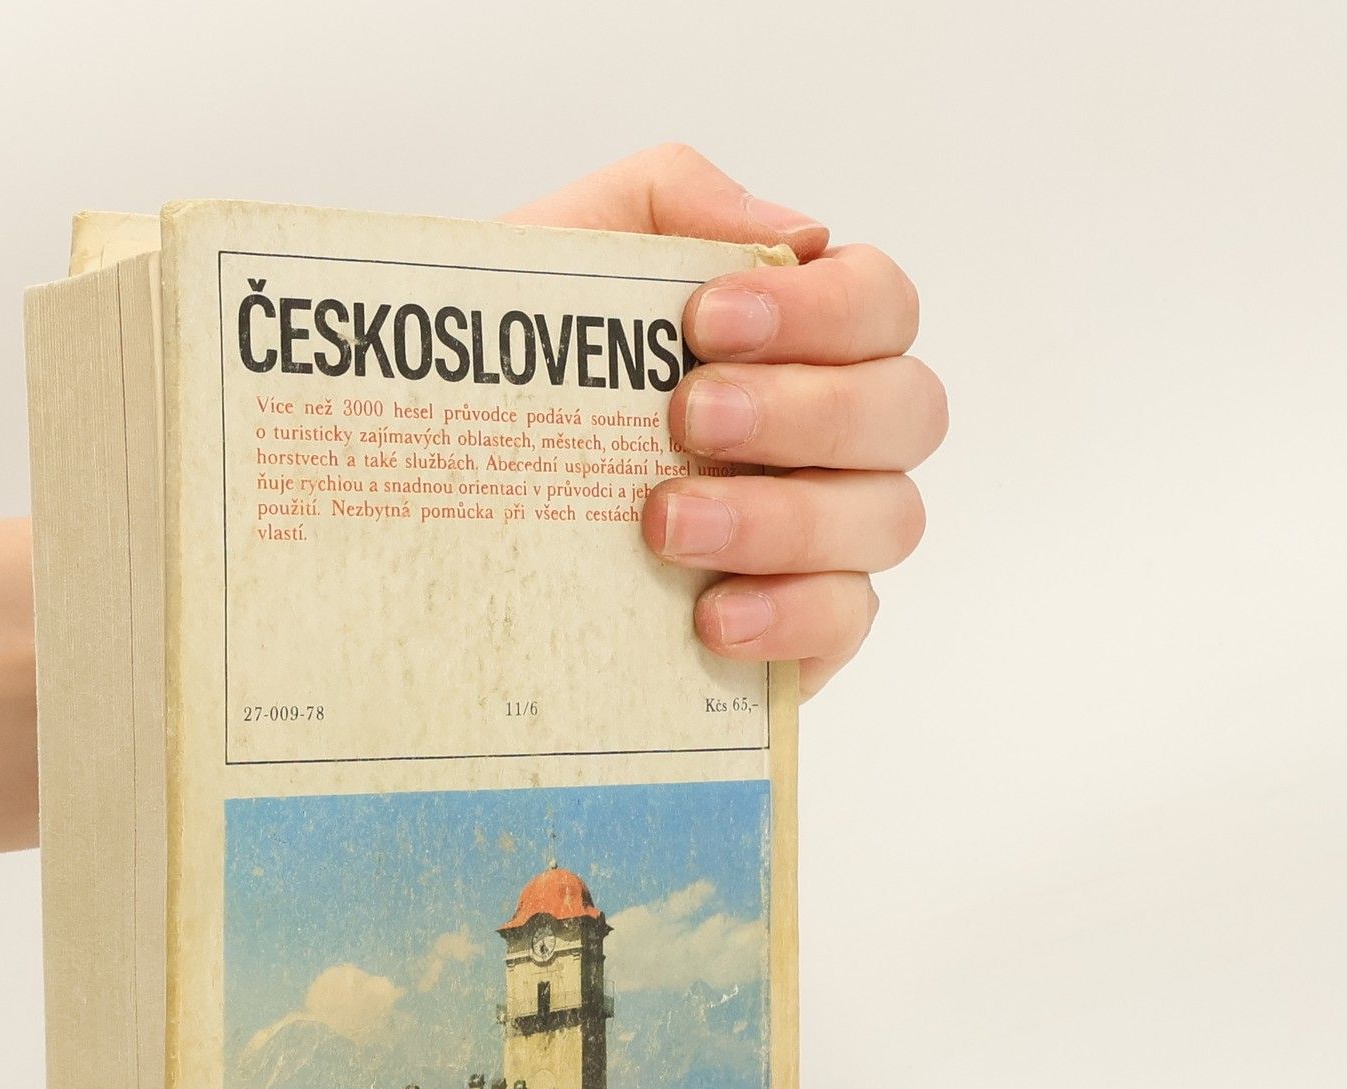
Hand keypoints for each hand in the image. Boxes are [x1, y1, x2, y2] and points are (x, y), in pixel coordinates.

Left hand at [508, 145, 944, 695]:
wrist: (439, 482)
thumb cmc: (520, 370)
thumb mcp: (564, 254)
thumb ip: (668, 201)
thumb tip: (796, 234)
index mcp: (803, 339)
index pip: (880, 306)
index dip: (823, 310)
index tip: (709, 321)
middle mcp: (836, 437)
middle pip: (906, 411)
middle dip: (807, 410)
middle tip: (690, 418)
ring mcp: (826, 538)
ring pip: (886, 519)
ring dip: (783, 518)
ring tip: (667, 525)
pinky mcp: (796, 631)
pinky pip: (845, 624)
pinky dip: (790, 615)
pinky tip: (712, 616)